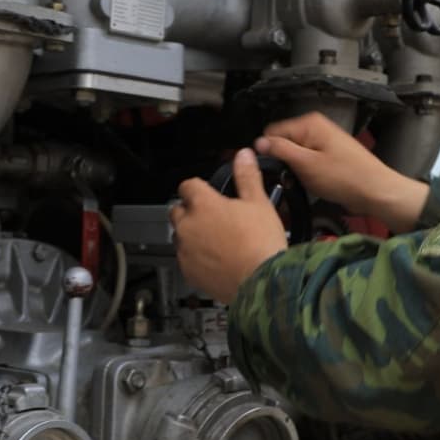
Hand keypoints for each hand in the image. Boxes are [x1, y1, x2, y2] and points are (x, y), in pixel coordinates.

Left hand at [171, 149, 289, 303]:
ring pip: (180, 236)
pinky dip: (195, 258)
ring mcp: (185, 250)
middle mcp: (188, 225)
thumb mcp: (259, 203)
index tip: (207, 193)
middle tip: (213, 218)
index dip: (198, 187)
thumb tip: (243, 156)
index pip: (187, 185)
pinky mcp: (188, 271)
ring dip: (192, 235)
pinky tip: (215, 260)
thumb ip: (247, 177)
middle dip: (191, 211)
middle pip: (178, 210)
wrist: (261, 283)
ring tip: (216, 241)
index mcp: (203, 204)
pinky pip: (185, 259)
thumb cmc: (260, 244)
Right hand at [253, 113, 429, 232]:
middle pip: (283, 144)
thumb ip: (280, 151)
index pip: (272, 132)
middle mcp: (316, 128)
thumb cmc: (346, 178)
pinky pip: (307, 163)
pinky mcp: (328, 156)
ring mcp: (323, 142)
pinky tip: (315, 184)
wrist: (377, 192)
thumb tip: (258, 143)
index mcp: (309, 123)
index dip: (269, 153)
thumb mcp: (306, 164)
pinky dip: (307, 174)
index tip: (274, 169)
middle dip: (284, 162)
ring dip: (296, 171)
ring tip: (307, 182)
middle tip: (293, 178)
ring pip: (295, 156)